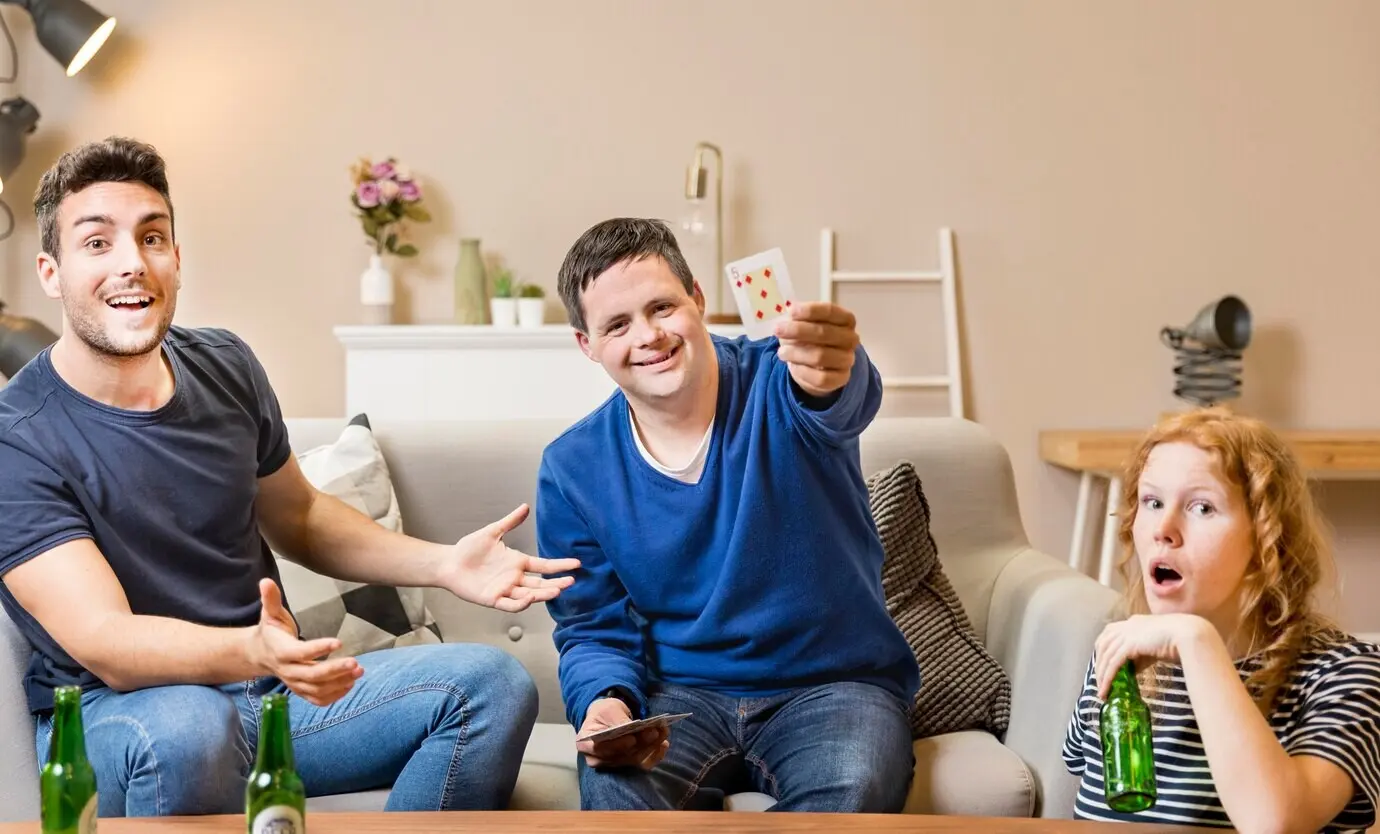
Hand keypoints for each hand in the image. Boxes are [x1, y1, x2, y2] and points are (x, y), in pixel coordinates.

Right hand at [248, 578, 362, 706]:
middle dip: (335, 670)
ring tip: (359, 671)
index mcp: (282, 651)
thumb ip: (270, 599)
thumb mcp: (270, 614)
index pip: (301, 653)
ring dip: (339, 683)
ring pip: (317, 690)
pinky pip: (317, 699)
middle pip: (312, 675)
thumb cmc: (270, 632)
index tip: (339, 642)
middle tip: (355, 663)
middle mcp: (288, 670)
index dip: (319, 648)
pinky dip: (334, 696)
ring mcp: (294, 683)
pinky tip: (350, 684)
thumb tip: (265, 581)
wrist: (259, 655)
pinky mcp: (301, 691)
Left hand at [437, 504, 581, 612]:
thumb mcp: (492, 532)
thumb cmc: (469, 549)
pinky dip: (520, 604)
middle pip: (541, 583)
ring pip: (529, 595)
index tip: (576, 564)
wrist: (449, 562)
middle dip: (556, 583)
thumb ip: (510, 522)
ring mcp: (505, 590)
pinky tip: (530, 598)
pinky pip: (510, 604)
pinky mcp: (493, 599)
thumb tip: (525, 506)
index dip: (560, 565)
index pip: (544, 565)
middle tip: (571, 582)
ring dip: (543, 594)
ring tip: (556, 590)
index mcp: (518, 562)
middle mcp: (515, 578)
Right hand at [576, 697, 669, 769]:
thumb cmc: (605, 712)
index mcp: (586, 743)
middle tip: (655, 731)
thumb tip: (631, 727)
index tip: (632, 738)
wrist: (608, 718)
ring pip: (634, 759)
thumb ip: (617, 719)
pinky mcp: (628, 765)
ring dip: (651, 746)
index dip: (617, 745)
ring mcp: (614, 764)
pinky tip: (664, 744)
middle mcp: (597, 758)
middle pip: (621, 755)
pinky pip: (643, 764)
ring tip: (662, 732)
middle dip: (640, 743)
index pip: (600, 749)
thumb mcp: (608, 709)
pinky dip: (655, 755)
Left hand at [772, 302, 859, 396]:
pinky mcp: (841, 378)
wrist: (812, 365)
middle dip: (798, 331)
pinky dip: (802, 371)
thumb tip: (792, 314)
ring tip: (782, 352)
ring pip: (820, 357)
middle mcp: (851, 338)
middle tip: (777, 330)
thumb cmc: (807, 337)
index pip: (830, 311)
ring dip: (796, 353)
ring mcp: (848, 359)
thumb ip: (798, 318)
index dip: (810, 311)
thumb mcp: (800, 323)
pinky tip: (793, 366)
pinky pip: (820, 378)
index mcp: (845, 319)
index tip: (791, 311)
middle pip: (825, 333)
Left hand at [1094, 613, 1213, 699]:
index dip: (1103, 650)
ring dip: (1101, 675)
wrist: (1189, 635)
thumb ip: (1141, 655)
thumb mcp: (1154, 647)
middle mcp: (1126, 625)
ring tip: (1102, 691)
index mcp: (1133, 622)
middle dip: (1099, 664)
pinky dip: (1107, 677)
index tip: (1101, 665)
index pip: (1108, 634)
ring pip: (1106, 656)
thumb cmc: (1178, 640)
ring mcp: (1127, 634)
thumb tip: (1132, 670)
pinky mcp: (1130, 645)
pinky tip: (1106, 689)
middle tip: (1099, 681)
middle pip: (1102, 645)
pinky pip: (1113, 664)